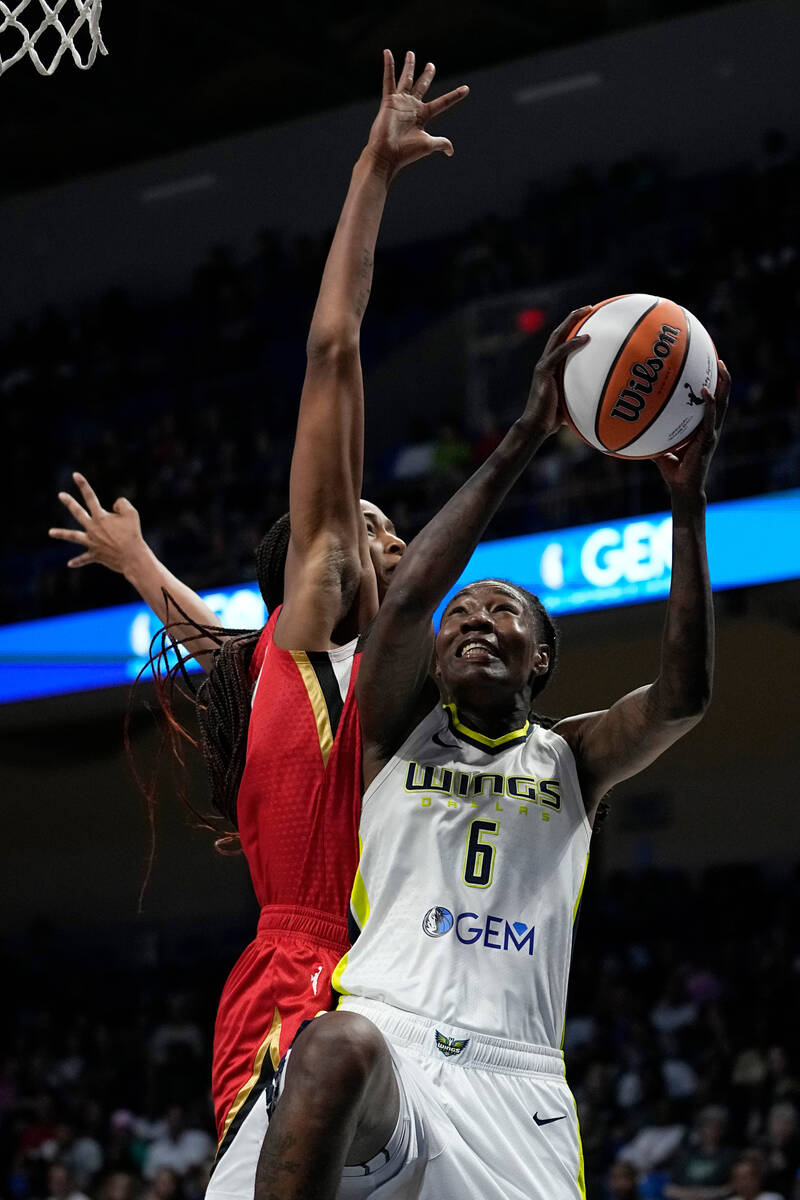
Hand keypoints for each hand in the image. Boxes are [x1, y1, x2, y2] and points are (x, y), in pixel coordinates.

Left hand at [49, 472, 149, 573]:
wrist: (132, 557)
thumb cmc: (133, 534)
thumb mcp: (132, 513)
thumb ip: (121, 504)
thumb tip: (113, 507)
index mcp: (100, 517)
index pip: (90, 497)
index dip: (82, 485)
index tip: (75, 475)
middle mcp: (92, 528)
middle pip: (78, 513)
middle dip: (69, 503)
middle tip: (61, 495)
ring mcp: (92, 542)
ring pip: (73, 537)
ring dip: (61, 534)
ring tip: (50, 532)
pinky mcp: (95, 555)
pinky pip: (84, 559)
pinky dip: (78, 561)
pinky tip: (69, 564)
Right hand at [365, 49, 468, 177]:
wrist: (387, 155)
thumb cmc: (406, 152)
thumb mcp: (428, 145)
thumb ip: (441, 143)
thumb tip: (451, 150)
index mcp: (423, 116)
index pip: (443, 102)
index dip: (454, 95)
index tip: (466, 89)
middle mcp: (412, 107)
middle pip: (422, 86)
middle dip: (427, 75)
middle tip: (431, 65)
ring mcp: (401, 102)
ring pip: (407, 79)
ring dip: (409, 66)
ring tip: (411, 54)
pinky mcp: (389, 101)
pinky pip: (388, 80)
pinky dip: (388, 66)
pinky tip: (387, 53)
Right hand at [522, 307, 590, 437]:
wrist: (536, 426)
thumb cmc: (553, 418)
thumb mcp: (570, 401)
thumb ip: (581, 394)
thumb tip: (602, 398)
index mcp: (550, 366)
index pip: (561, 341)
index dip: (572, 327)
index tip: (588, 318)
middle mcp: (545, 362)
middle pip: (559, 332)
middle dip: (573, 318)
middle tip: (589, 307)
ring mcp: (543, 365)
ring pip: (557, 336)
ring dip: (572, 321)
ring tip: (588, 311)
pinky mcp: (543, 372)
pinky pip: (560, 353)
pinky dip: (572, 344)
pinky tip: (586, 338)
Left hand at [655, 360, 729, 496]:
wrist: (682, 488)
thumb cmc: (674, 471)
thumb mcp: (661, 449)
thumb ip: (653, 436)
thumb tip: (634, 426)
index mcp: (702, 429)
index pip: (711, 404)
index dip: (713, 387)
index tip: (710, 368)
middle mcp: (711, 428)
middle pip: (721, 399)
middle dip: (723, 380)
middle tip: (719, 360)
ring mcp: (711, 434)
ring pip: (722, 405)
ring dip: (723, 386)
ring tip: (720, 368)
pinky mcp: (708, 441)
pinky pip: (710, 419)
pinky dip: (709, 405)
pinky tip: (706, 391)